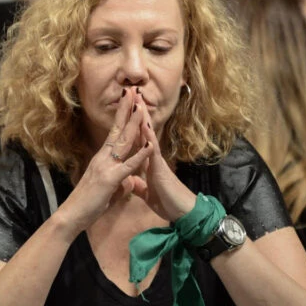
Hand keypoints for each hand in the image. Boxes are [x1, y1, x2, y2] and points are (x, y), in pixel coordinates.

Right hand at [58, 87, 154, 233]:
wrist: (72, 215)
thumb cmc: (88, 204)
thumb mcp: (108, 190)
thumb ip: (120, 183)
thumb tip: (130, 181)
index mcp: (102, 158)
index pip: (114, 132)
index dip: (122, 115)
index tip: (129, 100)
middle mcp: (103, 157)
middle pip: (118, 129)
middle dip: (127, 109)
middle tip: (133, 90)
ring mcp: (106, 166)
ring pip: (123, 142)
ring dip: (134, 124)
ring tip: (142, 108)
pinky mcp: (110, 179)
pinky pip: (128, 165)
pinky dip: (140, 156)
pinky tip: (150, 146)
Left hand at [129, 92, 196, 221]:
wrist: (181, 213)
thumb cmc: (167, 202)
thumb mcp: (147, 193)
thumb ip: (139, 185)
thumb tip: (131, 181)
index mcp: (146, 162)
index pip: (136, 139)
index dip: (130, 124)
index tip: (123, 108)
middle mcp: (151, 157)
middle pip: (142, 131)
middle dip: (136, 113)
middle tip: (130, 92)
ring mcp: (156, 161)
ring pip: (148, 135)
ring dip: (143, 118)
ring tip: (137, 99)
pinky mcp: (160, 168)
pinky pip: (153, 150)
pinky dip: (149, 137)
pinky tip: (145, 125)